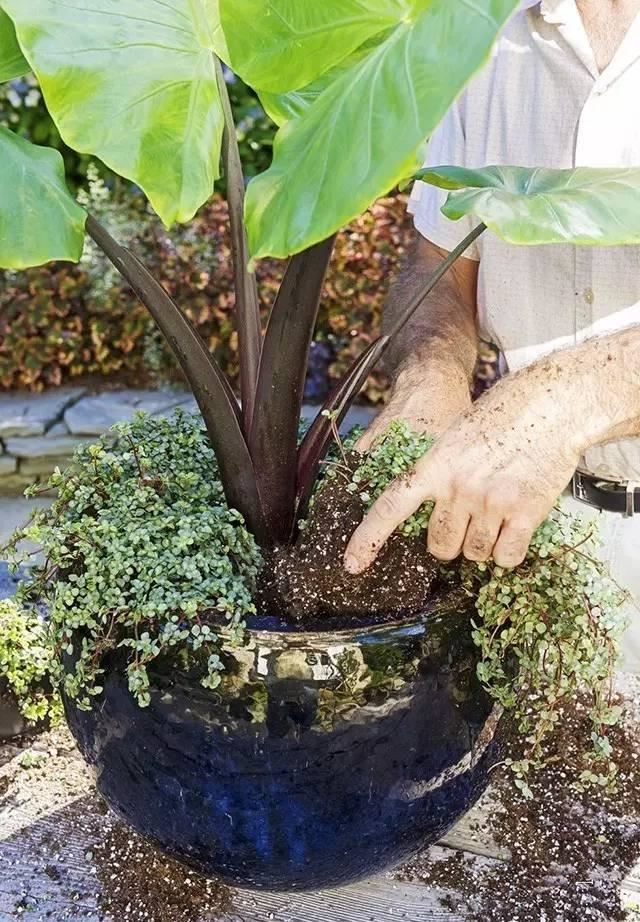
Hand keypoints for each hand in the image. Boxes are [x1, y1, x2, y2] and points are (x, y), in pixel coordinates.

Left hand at [345, 369, 583, 571]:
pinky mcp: (525, 513)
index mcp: (434, 465)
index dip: (367, 539)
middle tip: (468, 521)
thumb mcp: (453, 436)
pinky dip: (509, 552)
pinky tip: (515, 528)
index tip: (352, 565)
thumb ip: (436, 473)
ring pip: (474, 554)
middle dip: (450, 541)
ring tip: (497, 514)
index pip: (390, 508)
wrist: (551, 403)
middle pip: (439, 546)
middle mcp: (458, 487)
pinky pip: (507, 557)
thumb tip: (424, 509)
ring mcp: (491, 502)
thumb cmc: (503, 415)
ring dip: (483, 545)